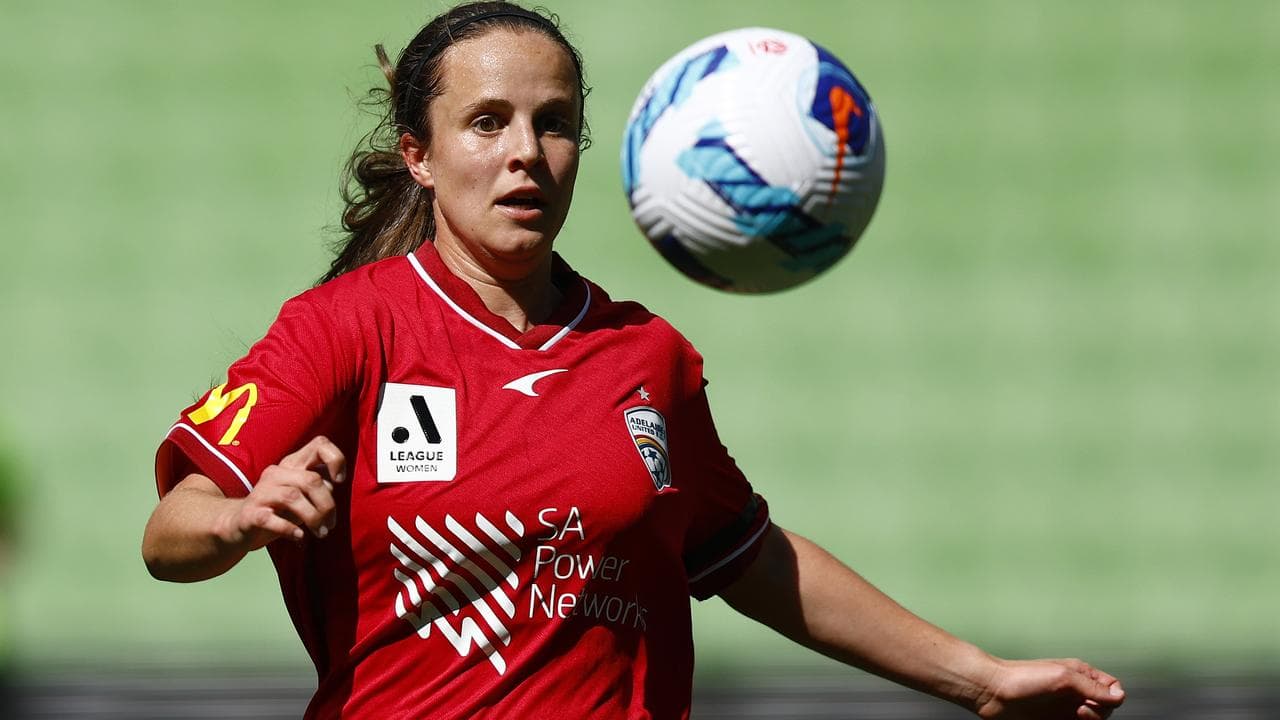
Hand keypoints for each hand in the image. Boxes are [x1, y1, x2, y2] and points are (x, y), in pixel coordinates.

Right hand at [216, 435, 346, 550]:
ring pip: (293, 497)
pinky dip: (289, 529)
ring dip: (313, 518)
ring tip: (321, 533)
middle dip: (327, 505)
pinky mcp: (250, 514)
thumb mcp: (302, 497)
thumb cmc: (277, 511)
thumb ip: (318, 488)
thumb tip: (335, 486)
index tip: (339, 481)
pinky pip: (271, 519)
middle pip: (311, 480)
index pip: (319, 444)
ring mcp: (261, 492)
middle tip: (330, 525)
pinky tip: (299, 537)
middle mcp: (276, 474)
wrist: (238, 527)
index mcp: (292, 465)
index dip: (336, 459)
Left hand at [975, 658, 1124, 719]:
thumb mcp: (1062, 677)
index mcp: (1080, 675)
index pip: (1112, 689)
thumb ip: (1092, 686)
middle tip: (1078, 711)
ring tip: (1072, 719)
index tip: (1092, 699)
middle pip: (1105, 710)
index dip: (1109, 698)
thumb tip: (1120, 696)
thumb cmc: (1023, 678)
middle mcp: (1075, 692)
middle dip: (1098, 714)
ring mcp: (1064, 709)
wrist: (992, 692)